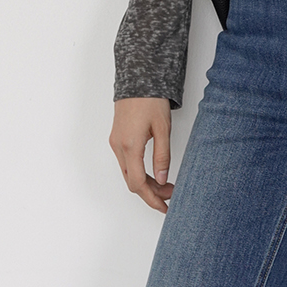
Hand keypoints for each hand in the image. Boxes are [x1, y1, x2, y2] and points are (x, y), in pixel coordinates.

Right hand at [110, 97, 173, 212]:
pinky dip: (139, 172)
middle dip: (151, 193)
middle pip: (132, 181)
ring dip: (146, 183)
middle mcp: (119, 147)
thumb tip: (163, 180)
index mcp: (130, 146)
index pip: (138, 183)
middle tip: (171, 195)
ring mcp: (115, 143)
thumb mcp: (163, 129)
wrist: (138, 79)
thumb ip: (163, 156)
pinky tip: (153, 173)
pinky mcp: (117, 138)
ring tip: (166, 184)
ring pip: (129, 173)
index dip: (152, 198)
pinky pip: (126, 163)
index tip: (164, 207)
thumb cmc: (151, 100)